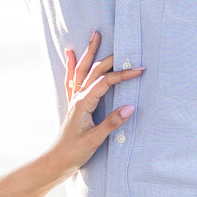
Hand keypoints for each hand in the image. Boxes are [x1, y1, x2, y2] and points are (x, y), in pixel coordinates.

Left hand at [48, 31, 142, 177]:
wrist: (56, 161)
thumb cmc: (74, 152)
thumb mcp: (95, 139)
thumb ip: (112, 123)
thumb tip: (130, 107)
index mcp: (83, 103)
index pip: (106, 82)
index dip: (123, 75)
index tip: (140, 70)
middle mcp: (78, 97)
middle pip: (95, 71)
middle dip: (110, 58)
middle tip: (125, 47)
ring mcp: (75, 100)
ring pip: (83, 70)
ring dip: (89, 52)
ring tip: (94, 35)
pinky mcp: (74, 105)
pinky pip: (72, 80)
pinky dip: (71, 65)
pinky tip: (70, 54)